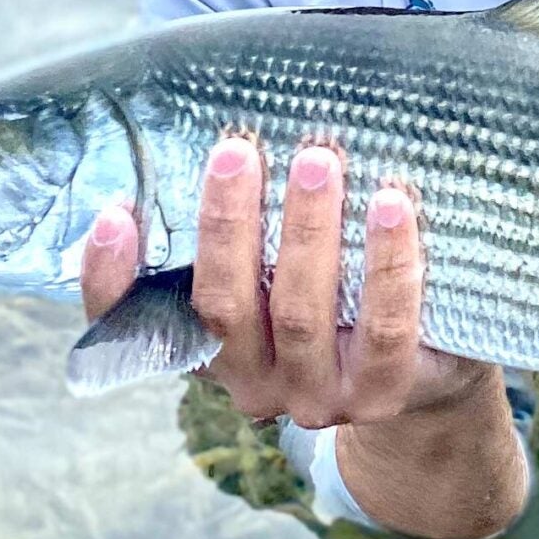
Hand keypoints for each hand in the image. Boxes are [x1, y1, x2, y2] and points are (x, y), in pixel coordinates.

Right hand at [77, 135, 488, 430]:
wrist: (427, 372)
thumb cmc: (335, 297)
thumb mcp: (272, 273)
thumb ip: (237, 232)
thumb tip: (205, 140)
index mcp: (206, 352)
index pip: (133, 327)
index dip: (112, 281)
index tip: (114, 215)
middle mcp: (251, 385)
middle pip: (223, 306)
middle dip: (227, 223)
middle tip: (236, 149)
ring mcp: (315, 398)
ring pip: (301, 314)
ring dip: (306, 231)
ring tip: (318, 160)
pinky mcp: (382, 396)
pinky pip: (385, 329)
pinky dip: (387, 265)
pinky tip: (392, 206)